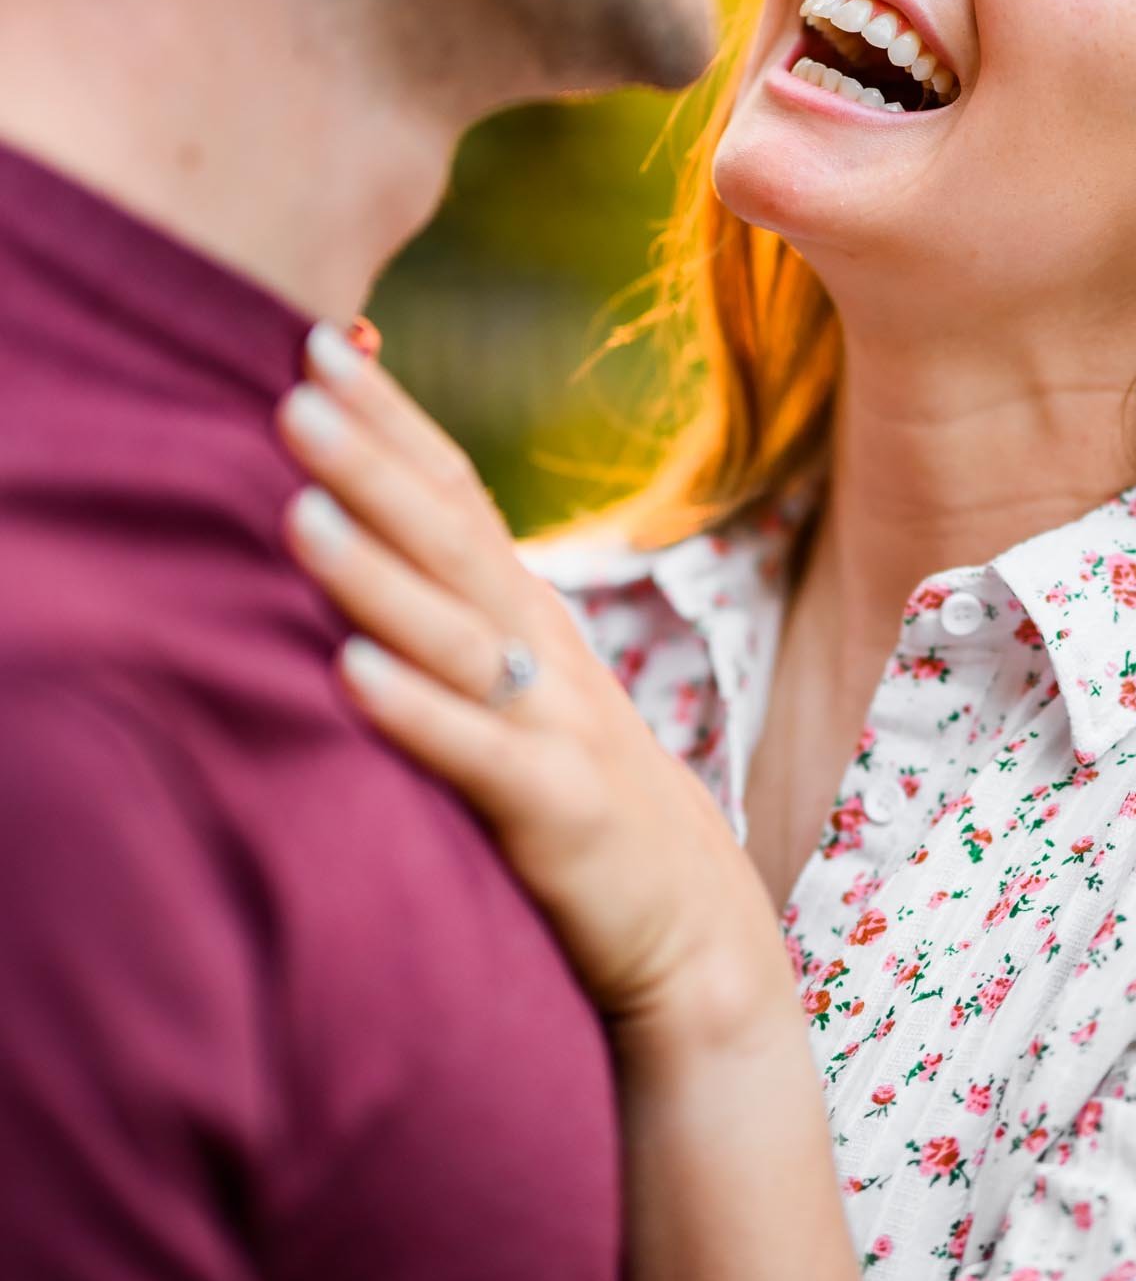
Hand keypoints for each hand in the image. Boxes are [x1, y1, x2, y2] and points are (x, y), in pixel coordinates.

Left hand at [276, 324, 792, 1050]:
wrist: (696, 938)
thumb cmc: (582, 804)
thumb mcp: (523, 698)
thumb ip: (456, 625)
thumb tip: (356, 544)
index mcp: (531, 619)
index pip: (459, 493)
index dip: (395, 418)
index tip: (320, 341)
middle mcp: (546, 653)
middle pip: (454, 537)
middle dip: (374, 458)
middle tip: (295, 383)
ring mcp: (557, 727)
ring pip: (458, 633)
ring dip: (375, 571)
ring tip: (296, 510)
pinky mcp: (558, 811)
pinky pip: (477, 755)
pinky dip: (415, 711)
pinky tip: (347, 673)